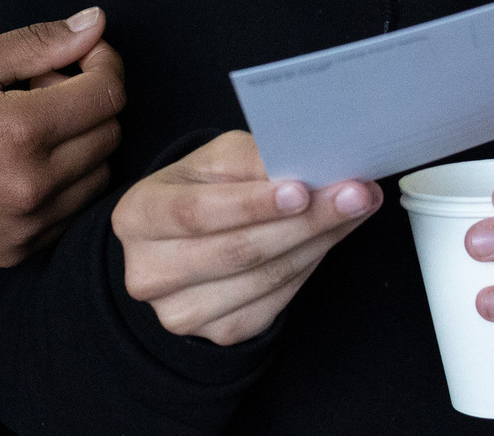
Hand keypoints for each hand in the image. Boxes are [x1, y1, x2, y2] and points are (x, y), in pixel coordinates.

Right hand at [0, 10, 124, 266]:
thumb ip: (37, 43)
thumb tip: (97, 23)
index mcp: (20, 131)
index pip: (108, 95)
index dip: (104, 64)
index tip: (80, 56)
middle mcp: (34, 185)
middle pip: (110, 134)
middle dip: (89, 101)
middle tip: (41, 88)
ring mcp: (29, 225)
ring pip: (99, 175)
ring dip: (81, 144)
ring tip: (30, 128)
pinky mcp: (20, 251)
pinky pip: (72, 210)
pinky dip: (64, 182)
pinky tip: (21, 164)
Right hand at [114, 130, 379, 345]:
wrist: (189, 238)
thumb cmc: (204, 188)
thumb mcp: (216, 160)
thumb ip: (254, 160)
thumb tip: (311, 164)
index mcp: (137, 217)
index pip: (195, 213)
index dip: (250, 204)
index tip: (302, 189)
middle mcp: (148, 272)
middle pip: (236, 251)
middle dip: (304, 221)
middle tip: (356, 194)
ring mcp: (180, 312)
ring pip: (263, 279)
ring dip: (318, 242)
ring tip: (355, 209)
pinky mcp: (217, 333)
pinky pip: (275, 302)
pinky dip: (309, 266)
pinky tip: (329, 238)